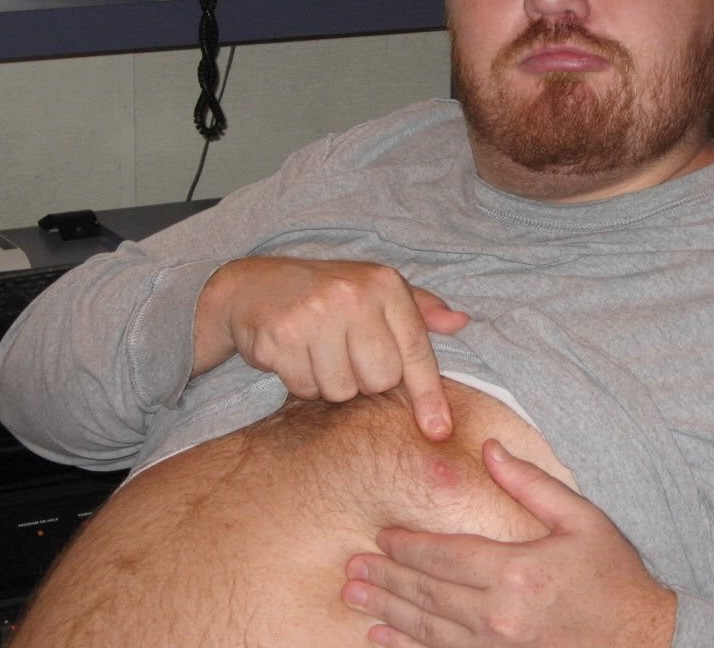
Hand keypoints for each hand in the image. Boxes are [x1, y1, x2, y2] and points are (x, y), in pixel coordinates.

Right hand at [193, 256, 468, 439]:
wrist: (251, 286)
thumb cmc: (325, 294)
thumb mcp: (374, 291)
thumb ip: (420, 310)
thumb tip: (462, 323)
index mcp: (384, 284)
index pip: (415, 348)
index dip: (429, 394)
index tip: (439, 430)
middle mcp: (353, 296)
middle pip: (380, 379)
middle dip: (364, 381)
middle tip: (345, 357)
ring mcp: (315, 314)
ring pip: (341, 390)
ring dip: (329, 384)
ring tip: (317, 354)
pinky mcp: (281, 335)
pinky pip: (305, 387)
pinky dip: (300, 382)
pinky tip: (294, 356)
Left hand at [342, 439, 676, 646]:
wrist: (644, 641)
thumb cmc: (613, 576)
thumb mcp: (581, 519)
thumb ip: (530, 484)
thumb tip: (488, 448)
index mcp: (518, 572)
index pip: (446, 557)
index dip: (408, 546)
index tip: (381, 536)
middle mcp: (500, 616)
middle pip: (427, 594)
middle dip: (386, 578)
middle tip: (352, 568)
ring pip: (427, 630)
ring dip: (387, 612)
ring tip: (354, 597)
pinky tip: (382, 638)